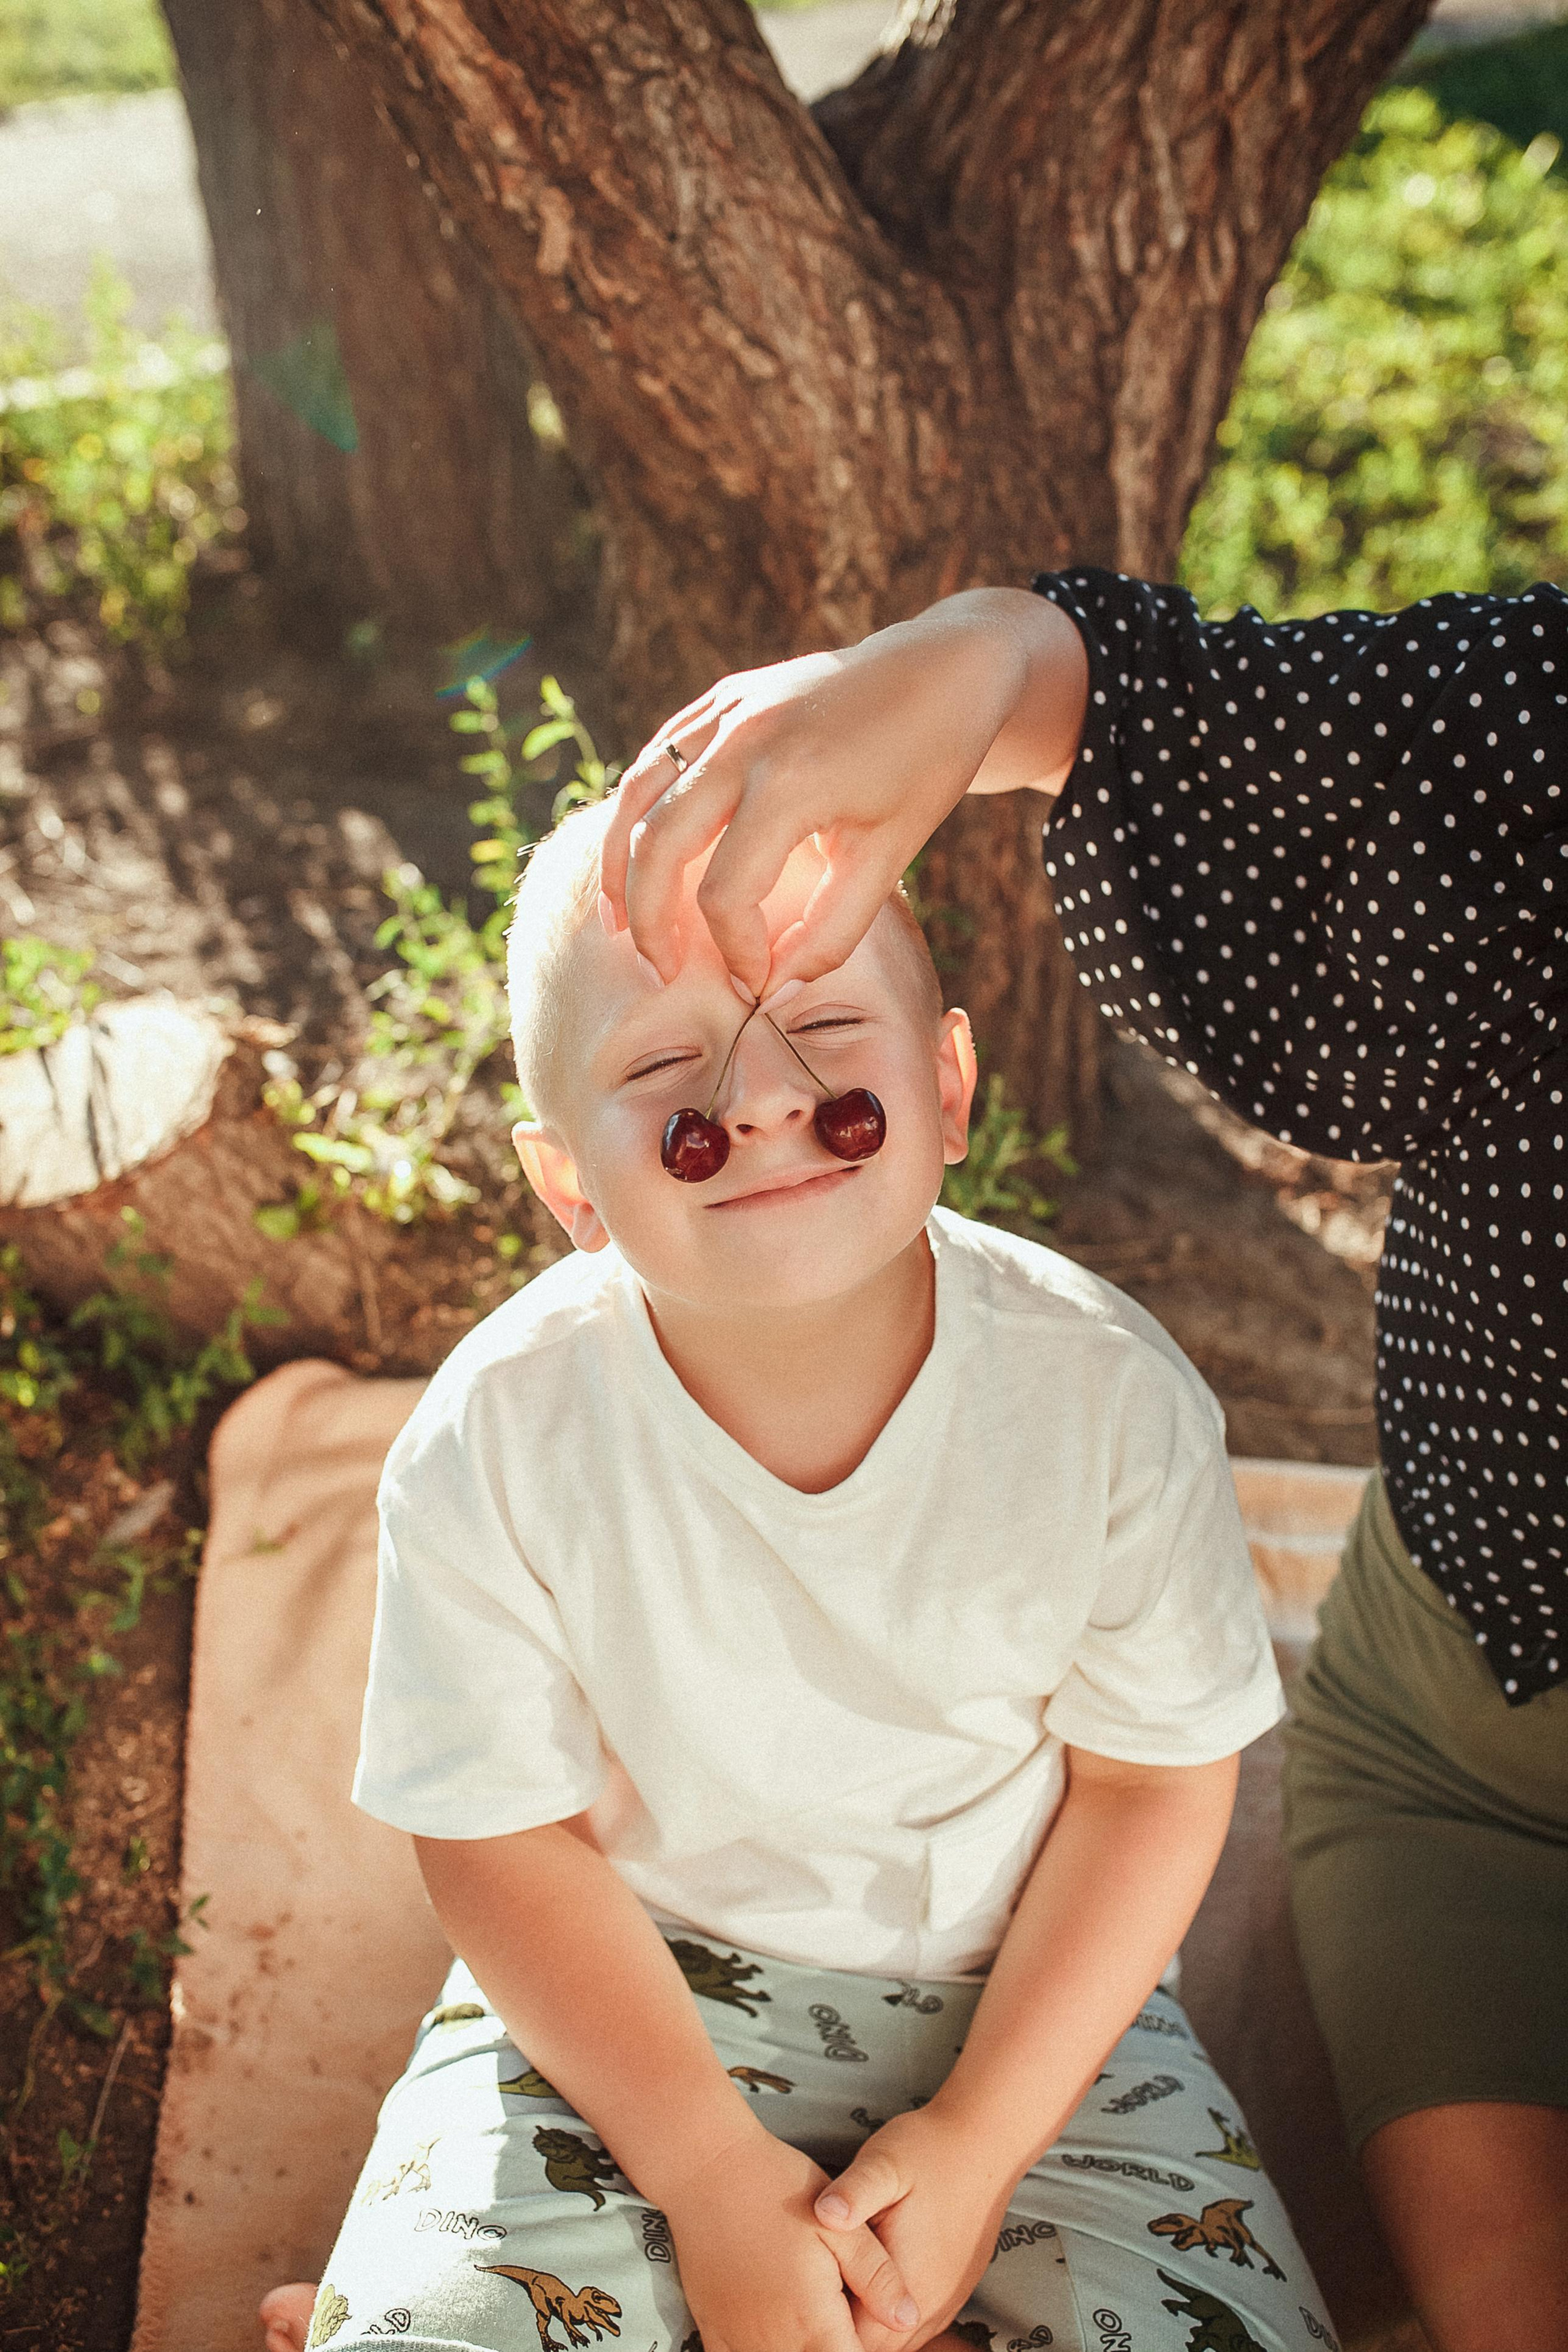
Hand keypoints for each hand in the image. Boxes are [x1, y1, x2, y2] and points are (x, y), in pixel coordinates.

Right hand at [599, 589, 1082, 996]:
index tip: (757, 983)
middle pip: (658, 845)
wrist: (943, 667)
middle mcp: (745, 740)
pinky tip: (639, 858)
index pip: (726, 893)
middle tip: (660, 973)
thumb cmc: (927, 764)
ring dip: (619, 866)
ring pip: (638, 797)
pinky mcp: (722, 699)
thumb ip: (833, 931)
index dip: (735, 950)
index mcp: (793, 783)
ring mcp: (726, 711)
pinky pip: (656, 761)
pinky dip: (637, 813)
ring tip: (619, 924)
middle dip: (650, 921)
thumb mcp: (891, 856)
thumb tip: (777, 990)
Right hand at [661, 2129, 921, 2351]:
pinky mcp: (713, 2330)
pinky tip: (774, 2338)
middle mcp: (774, 2342)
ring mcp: (739, 2340)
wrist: (706, 2168)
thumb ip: (877, 2277)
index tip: (870, 2331)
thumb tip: (909, 2320)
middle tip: (846, 2326)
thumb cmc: (779, 2187)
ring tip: (816, 2329)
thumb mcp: (842, 2226)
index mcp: (813, 2319)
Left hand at [813, 2109, 1019, 2351]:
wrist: (984, 2140)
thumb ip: (853, 2193)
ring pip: (895, 2343)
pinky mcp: (952, 2292)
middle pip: (873, 2348)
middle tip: (807, 2299)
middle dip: (839, 2332)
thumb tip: (822, 2214)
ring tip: (833, 2293)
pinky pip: (913, 2327)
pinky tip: (864, 2287)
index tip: (798, 2303)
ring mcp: (945, 2303)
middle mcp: (930, 2307)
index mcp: (909, 2285)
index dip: (823, 2326)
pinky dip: (886, 2318)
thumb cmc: (929, 2150)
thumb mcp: (883, 2163)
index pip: (853, 2340)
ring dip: (864, 2327)